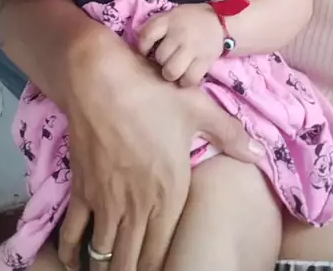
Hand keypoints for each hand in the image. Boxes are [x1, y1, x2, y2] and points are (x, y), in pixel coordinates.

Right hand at [57, 28, 262, 270]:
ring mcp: (105, 201)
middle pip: (130, 261)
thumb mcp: (198, 109)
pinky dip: (71, 252)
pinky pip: (74, 234)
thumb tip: (261, 153)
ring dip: (106, 268)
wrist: (101, 80)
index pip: (162, 253)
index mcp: (168, 193)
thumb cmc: (153, 93)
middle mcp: (136, 206)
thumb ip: (230, 135)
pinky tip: (72, 262)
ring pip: (103, 255)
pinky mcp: (81, 189)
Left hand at [137, 4, 223, 85]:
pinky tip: (186, 76)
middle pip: (160, 56)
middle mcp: (180, 33)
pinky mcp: (205, 61)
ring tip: (174, 70)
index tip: (146, 51)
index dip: (142, 47)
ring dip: (171, 73)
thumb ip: (158, 27)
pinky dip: (186, 81)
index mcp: (169, 20)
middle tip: (166, 59)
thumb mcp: (172, 15)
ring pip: (172, 71)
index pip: (147, 35)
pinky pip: (189, 79)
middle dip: (160, 61)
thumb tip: (140, 46)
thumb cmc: (191, 20)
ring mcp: (193, 48)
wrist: (221, 21)